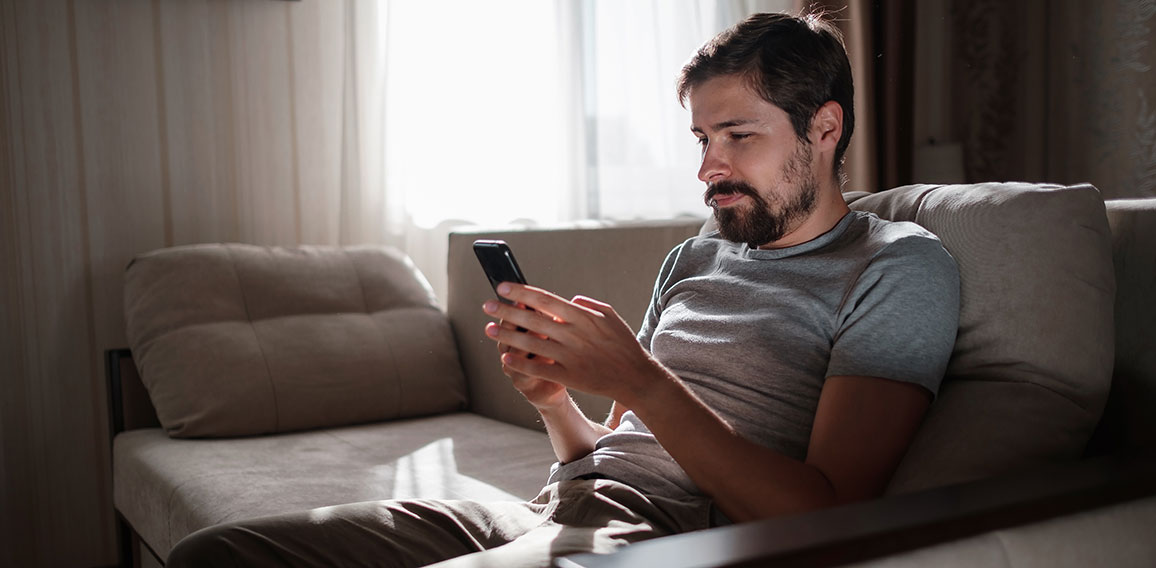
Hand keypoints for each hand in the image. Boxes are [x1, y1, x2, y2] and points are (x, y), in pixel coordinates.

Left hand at [482, 283, 665, 405]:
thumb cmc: (623, 344)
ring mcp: (571, 356)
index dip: (521, 293)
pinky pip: (540, 368)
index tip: (503, 286)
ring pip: (531, 344)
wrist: (635, 376)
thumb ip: (588, 305)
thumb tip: (570, 298)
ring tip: (489, 329)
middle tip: (487, 306)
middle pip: (533, 320)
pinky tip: (505, 356)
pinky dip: (521, 362)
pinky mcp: (570, 376)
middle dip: (507, 311)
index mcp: (582, 316)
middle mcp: (574, 334)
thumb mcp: (610, 316)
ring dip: (507, 335)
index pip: (545, 299)